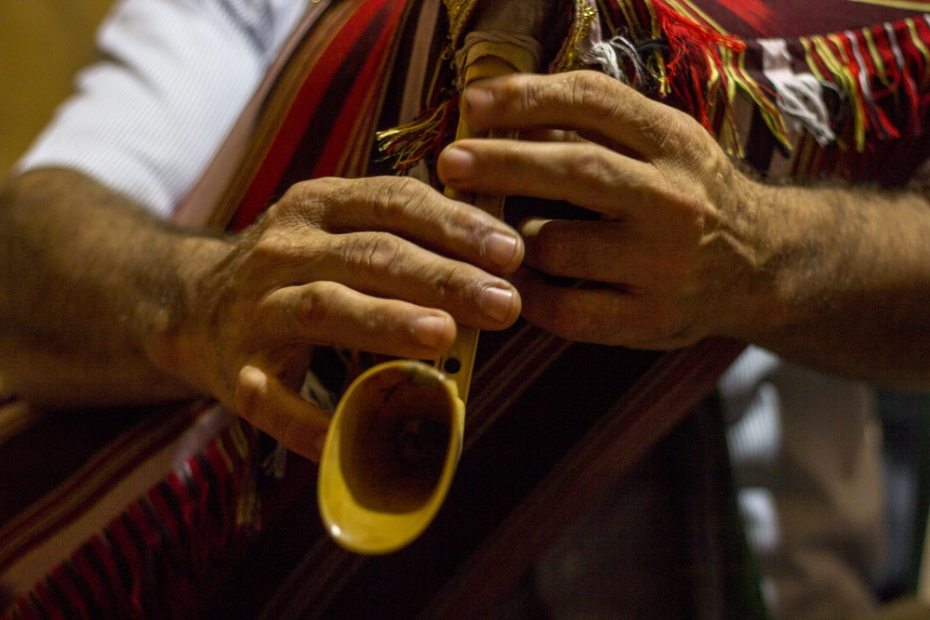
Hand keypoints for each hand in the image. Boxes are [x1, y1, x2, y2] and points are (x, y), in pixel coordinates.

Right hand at [158, 176, 522, 458]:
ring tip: (442, 335)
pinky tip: (361, 434)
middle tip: (504, 302)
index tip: (511, 251)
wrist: (190, 304)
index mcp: (319, 205)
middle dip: (441, 277)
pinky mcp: (235, 371)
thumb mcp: (337, 230)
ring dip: (385, 322)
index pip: (395, 202)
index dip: (455, 224)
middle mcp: (283, 248)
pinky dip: (314, 420)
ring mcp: (255, 309)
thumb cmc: (295, 267)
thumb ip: (404, 235)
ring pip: (324, 307)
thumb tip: (503, 262)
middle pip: (370, 255)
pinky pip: (275, 400)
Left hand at [438, 71, 775, 349]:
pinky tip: (510, 276)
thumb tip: (502, 111)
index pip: (595, 101)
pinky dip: (526, 292)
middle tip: (450, 162)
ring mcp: (664, 265)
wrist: (759, 265)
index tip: (474, 102)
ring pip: (557, 244)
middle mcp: (674, 199)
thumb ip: (598, 125)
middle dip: (501, 162)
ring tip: (486, 229)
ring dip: (508, 235)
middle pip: (575, 170)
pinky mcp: (649, 320)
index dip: (528, 96)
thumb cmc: (688, 192)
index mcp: (674, 141)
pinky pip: (564, 308)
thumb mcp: (663, 142)